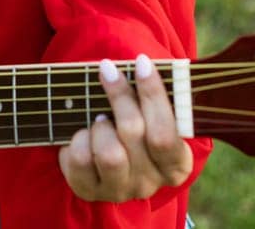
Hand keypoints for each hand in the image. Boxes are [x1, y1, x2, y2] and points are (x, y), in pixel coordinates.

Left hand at [59, 53, 193, 201]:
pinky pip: (80, 160)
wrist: (108, 155)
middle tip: (108, 71)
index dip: (153, 95)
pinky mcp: (90, 191)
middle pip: (134, 133)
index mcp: (176, 165)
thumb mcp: (152, 115)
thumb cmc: (136, 124)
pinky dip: (78, 139)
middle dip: (119, 96)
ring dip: (101, 126)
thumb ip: (154, 96)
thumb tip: (144, 64)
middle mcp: (150, 183)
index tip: (141, 62)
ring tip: (99, 118)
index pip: (166, 133)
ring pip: (109, 153)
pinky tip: (83, 133)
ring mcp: (120, 190)